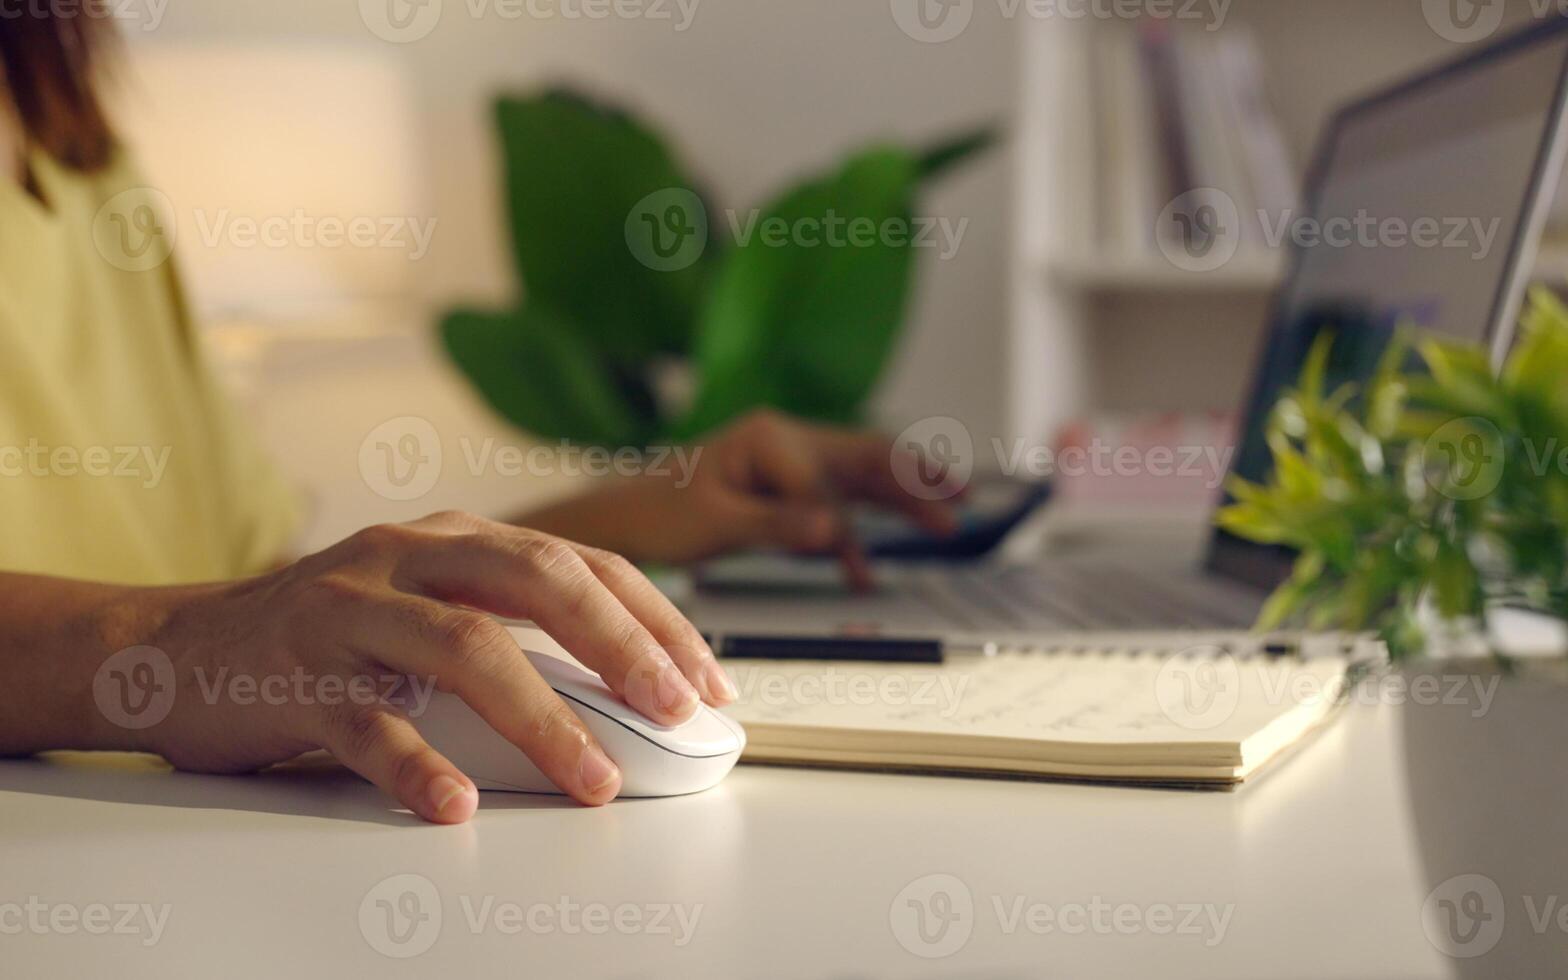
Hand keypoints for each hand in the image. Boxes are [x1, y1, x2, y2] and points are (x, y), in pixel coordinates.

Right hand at [119, 511, 734, 822]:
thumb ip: (510, 626)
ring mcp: (349, 612)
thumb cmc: (327, 635)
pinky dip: (417, 768)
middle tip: (675, 710)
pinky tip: (455, 806)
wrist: (178, 646)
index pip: (580, 563)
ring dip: (544, 720)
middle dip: (621, 646)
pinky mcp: (296, 678)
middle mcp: (407, 556)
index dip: (653, 619)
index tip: (706, 682)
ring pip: (465, 649)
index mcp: (454, 537)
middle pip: (537, 580)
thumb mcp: (425, 605)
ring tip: (595, 780)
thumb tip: (628, 691)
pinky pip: (368, 726)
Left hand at [524, 410, 961, 586]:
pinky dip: (857, 537)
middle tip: (959, 504)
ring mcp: (793, 467)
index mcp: (770, 437)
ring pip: (863, 481)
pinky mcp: (790, 493)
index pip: (824, 477)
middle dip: (916, 480)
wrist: (625, 517)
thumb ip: (779, 524)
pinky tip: (867, 573)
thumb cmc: (659, 512)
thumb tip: (837, 529)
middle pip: (867, 458)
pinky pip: (838, 510)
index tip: (840, 553)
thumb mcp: (715, 522)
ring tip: (952, 516)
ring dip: (905, 499)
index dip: (834, 518)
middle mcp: (789, 442)